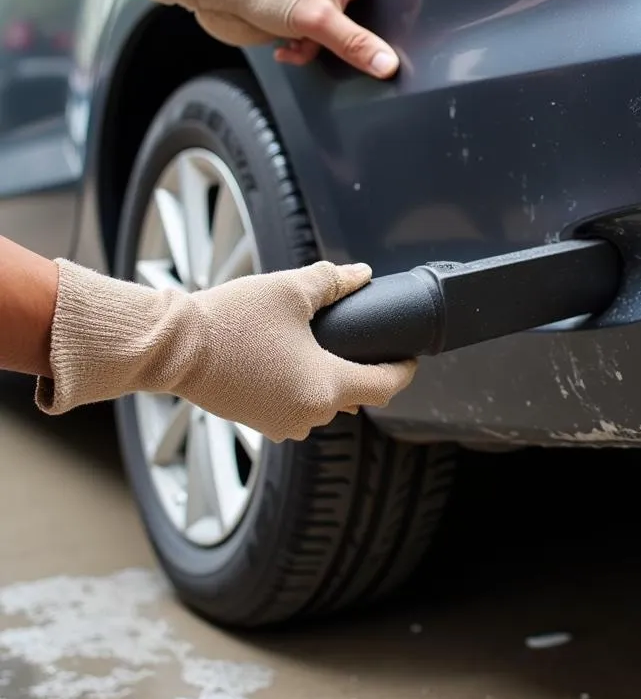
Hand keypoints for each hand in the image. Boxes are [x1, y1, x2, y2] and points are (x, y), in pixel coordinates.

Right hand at [37, 260, 416, 442]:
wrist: (173, 348)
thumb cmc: (232, 319)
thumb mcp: (291, 290)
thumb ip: (334, 282)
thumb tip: (362, 275)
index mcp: (325, 386)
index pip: (386, 386)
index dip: (404, 368)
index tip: (409, 354)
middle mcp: (308, 415)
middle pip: (355, 395)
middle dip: (363, 368)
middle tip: (364, 339)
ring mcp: (281, 423)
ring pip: (324, 403)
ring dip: (330, 378)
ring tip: (324, 345)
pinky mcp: (258, 423)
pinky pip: (297, 408)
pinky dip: (303, 387)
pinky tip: (294, 360)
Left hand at [107, 0, 401, 78]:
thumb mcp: (320, 23)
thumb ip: (356, 45)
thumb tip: (389, 64)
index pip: (387, 2)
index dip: (373, 30)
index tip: (351, 42)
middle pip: (357, 19)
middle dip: (333, 39)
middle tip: (311, 40)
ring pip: (333, 25)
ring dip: (312, 42)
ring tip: (291, 41)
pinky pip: (312, 22)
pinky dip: (299, 37)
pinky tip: (284, 40)